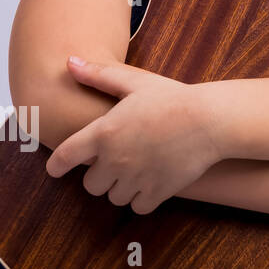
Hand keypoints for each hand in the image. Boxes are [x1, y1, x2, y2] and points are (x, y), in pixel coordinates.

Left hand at [45, 56, 222, 214]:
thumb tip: (69, 61)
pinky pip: (138, 207)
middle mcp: (115, 160)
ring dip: (122, 187)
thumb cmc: (173, 98)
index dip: (56, 166)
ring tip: (138, 170)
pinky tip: (152, 182)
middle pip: (90, 184)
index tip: (57, 169)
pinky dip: (142, 198)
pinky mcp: (157, 192)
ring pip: (114, 197)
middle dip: (100, 175)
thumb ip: (99, 75)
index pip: (64, 158)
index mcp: (103, 133)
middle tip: (117, 160)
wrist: (211, 119)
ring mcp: (136, 178)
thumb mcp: (135, 81)